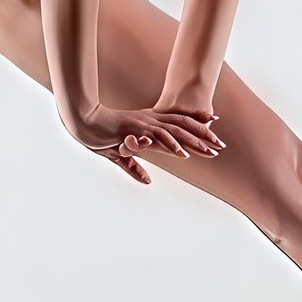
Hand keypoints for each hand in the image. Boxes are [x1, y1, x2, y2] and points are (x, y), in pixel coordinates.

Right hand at [64, 101, 223, 182]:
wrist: (81, 121)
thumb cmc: (96, 134)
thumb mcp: (119, 155)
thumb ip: (134, 167)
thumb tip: (147, 181)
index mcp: (147, 123)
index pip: (176, 122)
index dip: (194, 125)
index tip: (213, 127)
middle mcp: (149, 121)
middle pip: (182, 126)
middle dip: (202, 135)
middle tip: (220, 145)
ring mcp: (143, 124)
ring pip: (174, 131)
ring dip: (192, 141)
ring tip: (210, 150)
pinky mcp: (134, 130)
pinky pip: (156, 137)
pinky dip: (170, 145)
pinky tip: (182, 153)